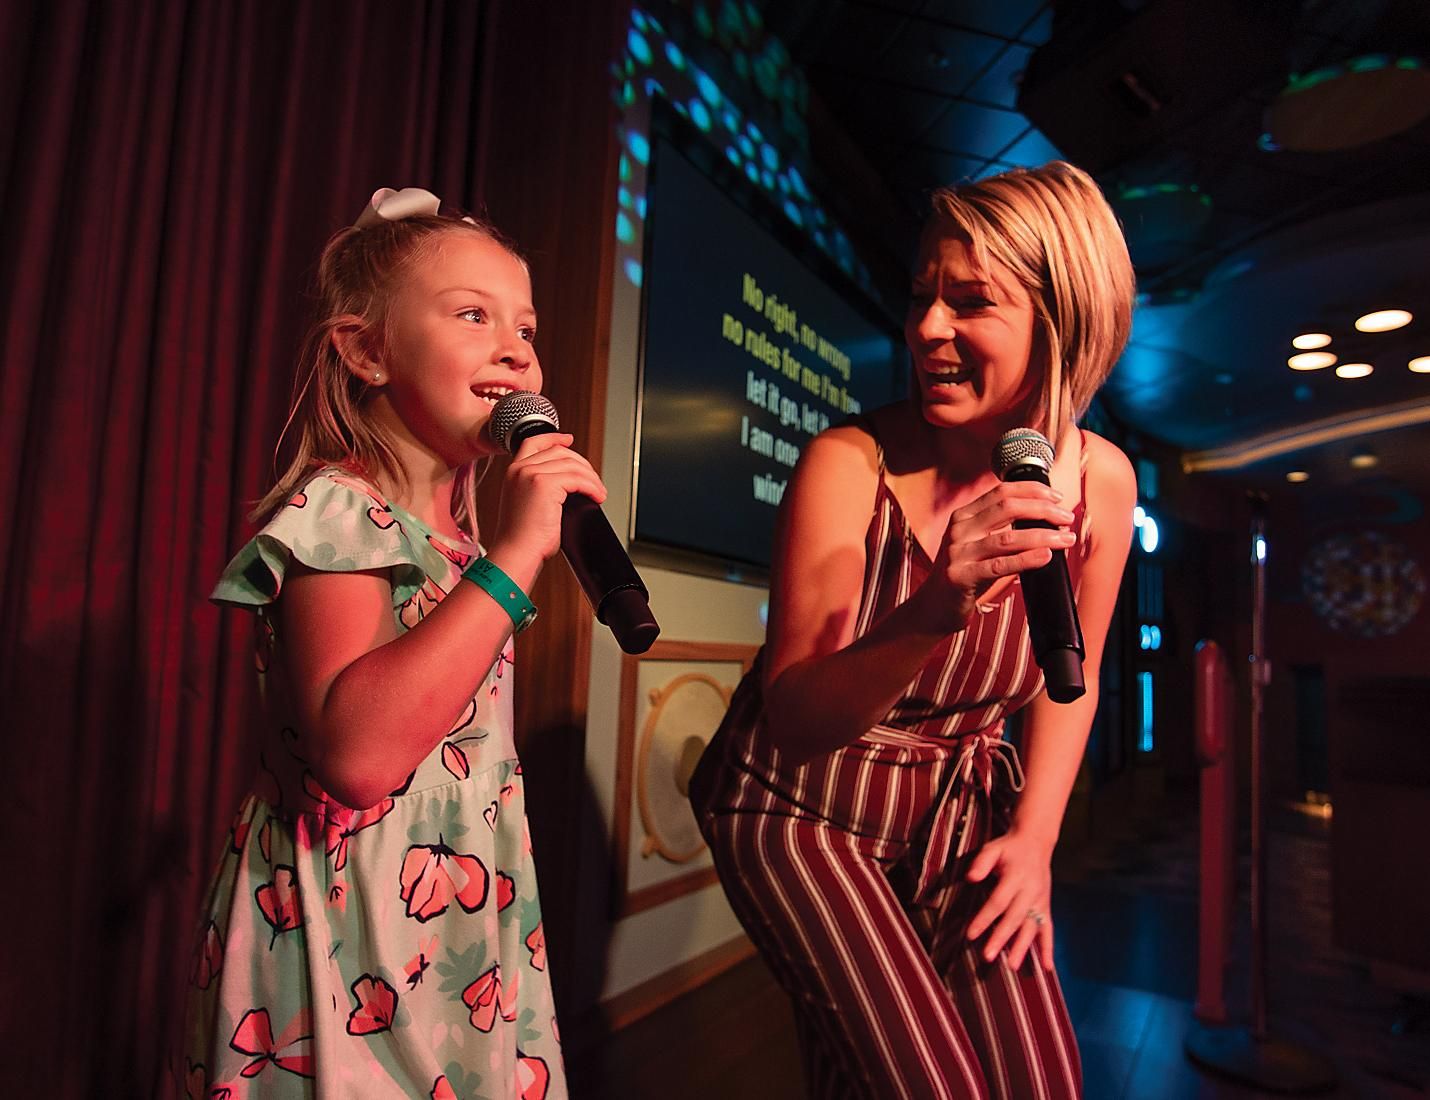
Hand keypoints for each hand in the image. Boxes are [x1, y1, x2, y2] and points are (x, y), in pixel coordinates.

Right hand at [489, 433, 606, 568]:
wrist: (516, 553)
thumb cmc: (522, 539)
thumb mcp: (527, 505)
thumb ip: (541, 489)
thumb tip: (570, 487)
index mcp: (513, 472)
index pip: (534, 443)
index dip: (553, 438)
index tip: (568, 439)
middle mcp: (520, 469)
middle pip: (559, 452)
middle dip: (582, 464)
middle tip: (594, 481)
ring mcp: (531, 474)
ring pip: (572, 465)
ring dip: (591, 478)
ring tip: (599, 493)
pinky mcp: (545, 484)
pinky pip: (578, 479)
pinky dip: (592, 487)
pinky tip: (597, 497)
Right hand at [922, 482, 1075, 630]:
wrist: (933, 607)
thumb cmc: (963, 574)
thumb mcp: (976, 543)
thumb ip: (999, 528)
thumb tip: (1044, 519)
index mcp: (963, 516)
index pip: (1002, 491)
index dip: (1033, 490)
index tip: (1057, 497)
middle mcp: (959, 529)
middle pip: (1008, 508)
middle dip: (1043, 510)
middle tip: (1067, 518)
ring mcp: (958, 553)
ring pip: (1008, 537)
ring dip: (1043, 536)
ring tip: (1066, 539)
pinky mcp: (961, 577)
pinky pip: (1000, 566)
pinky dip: (1027, 559)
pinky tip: (1045, 556)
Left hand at [964, 827, 1055, 970]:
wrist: (1036, 842)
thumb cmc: (1009, 848)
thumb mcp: (993, 848)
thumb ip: (982, 862)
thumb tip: (970, 878)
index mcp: (1016, 876)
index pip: (998, 901)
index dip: (985, 918)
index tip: (971, 934)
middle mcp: (1031, 891)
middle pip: (1014, 918)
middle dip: (1001, 938)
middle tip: (988, 956)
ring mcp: (1040, 900)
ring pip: (1032, 927)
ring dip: (1022, 947)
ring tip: (1011, 965)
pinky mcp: (1046, 906)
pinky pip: (1048, 929)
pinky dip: (1048, 948)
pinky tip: (1047, 967)